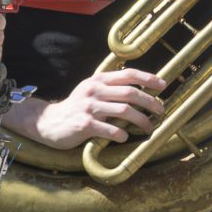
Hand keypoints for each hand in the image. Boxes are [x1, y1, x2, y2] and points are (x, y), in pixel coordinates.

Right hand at [29, 68, 166, 150]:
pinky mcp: (84, 124)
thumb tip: (140, 91)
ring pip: (124, 111)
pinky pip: (111, 129)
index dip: (148, 78)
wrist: (48, 122)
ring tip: (148, 128)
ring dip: (141, 121)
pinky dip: (122, 134)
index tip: (163, 85)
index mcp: (97, 80)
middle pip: (130, 93)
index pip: (128, 74)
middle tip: (160, 111)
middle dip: (150, 103)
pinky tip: (125, 137)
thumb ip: (110, 88)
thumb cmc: (75, 108)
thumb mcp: (90, 91)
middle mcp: (93, 91)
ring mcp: (89, 107)